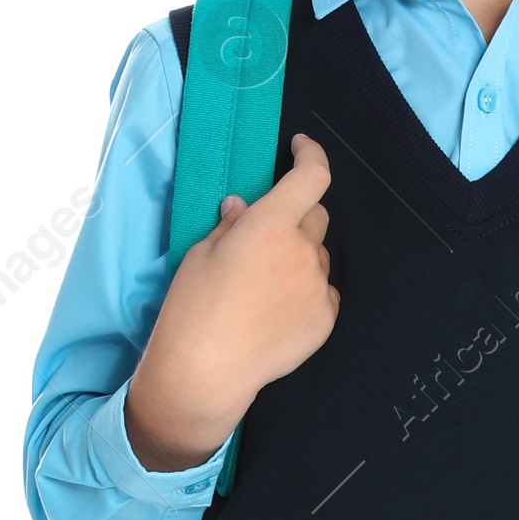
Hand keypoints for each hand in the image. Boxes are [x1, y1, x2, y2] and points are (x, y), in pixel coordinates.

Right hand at [124, 134, 336, 472]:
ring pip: (317, 256)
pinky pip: (324, 291)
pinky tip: (277, 310)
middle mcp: (302, 252)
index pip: (312, 175)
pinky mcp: (326, 320)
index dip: (310, 154)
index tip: (299, 147)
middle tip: (265, 238)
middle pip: (316, 216)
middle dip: (295, 216)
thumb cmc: (193, 307)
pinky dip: (307, 291)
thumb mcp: (201, 253)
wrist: (206, 372)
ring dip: (298, 257)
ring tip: (263, 286)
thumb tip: (243, 208)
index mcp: (270, 225)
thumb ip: (231, 225)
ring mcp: (318, 287)